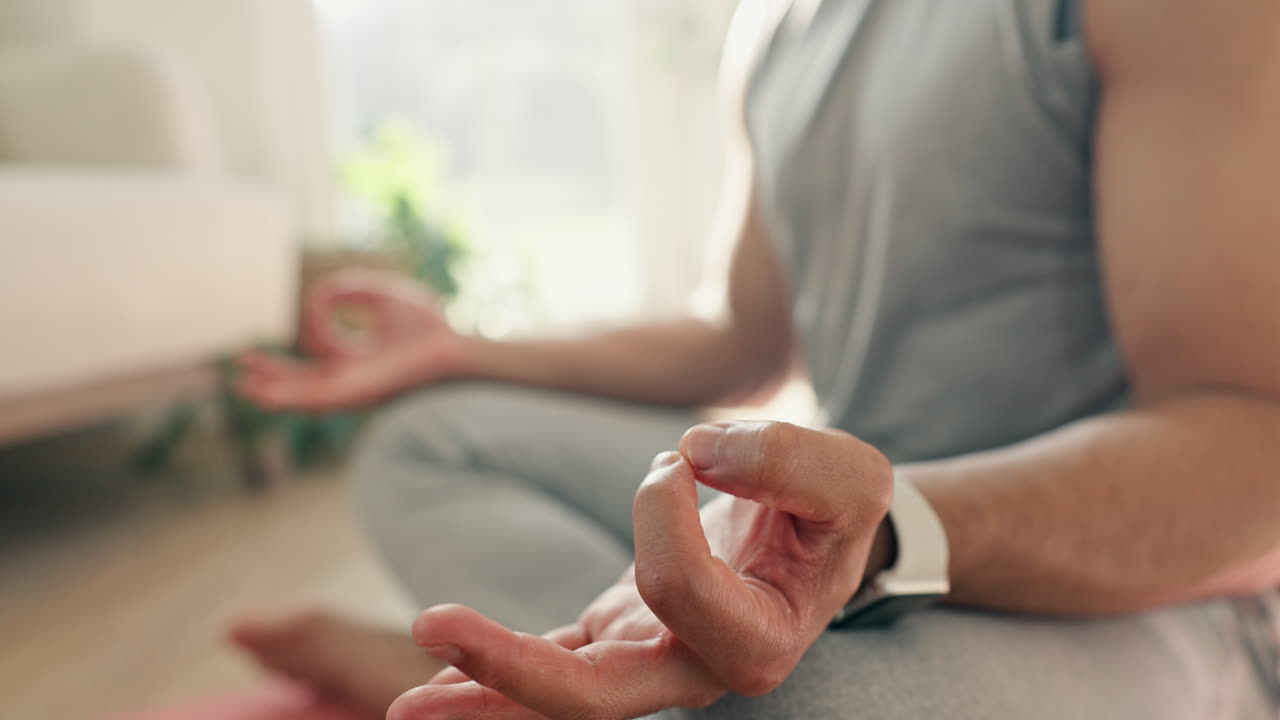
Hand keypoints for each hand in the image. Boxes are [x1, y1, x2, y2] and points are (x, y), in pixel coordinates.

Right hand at [237, 269, 463, 411]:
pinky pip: (318, 400)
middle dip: (272, 378)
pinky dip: (291, 399)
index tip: (319, 303)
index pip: (321, 351)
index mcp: (359, 358)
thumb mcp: (380, 295)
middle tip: (240, 374)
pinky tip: (268, 398)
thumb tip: (315, 297)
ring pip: (305, 398)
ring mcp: (354, 390)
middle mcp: (354, 378)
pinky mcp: (358, 397)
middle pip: (304, 382)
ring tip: (244, 391)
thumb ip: (346, 289)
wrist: (451, 345)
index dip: (311, 327)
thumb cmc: (427, 323)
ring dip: (275, 394)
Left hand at [388, 421, 893, 719]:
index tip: (688, 455)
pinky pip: (552, 660)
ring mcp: (648, 662)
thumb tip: (698, 452)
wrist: (815, 541)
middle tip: (428, 625)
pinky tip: (431, 677)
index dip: (663, 509)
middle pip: (597, 697)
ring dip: (481, 693)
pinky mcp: (614, 637)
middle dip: (511, 668)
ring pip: (560, 696)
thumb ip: (790, 462)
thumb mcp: (849, 477)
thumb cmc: (831, 514)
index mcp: (757, 639)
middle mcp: (695, 671)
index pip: (679, 589)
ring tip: (403, 707)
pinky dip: (493, 671)